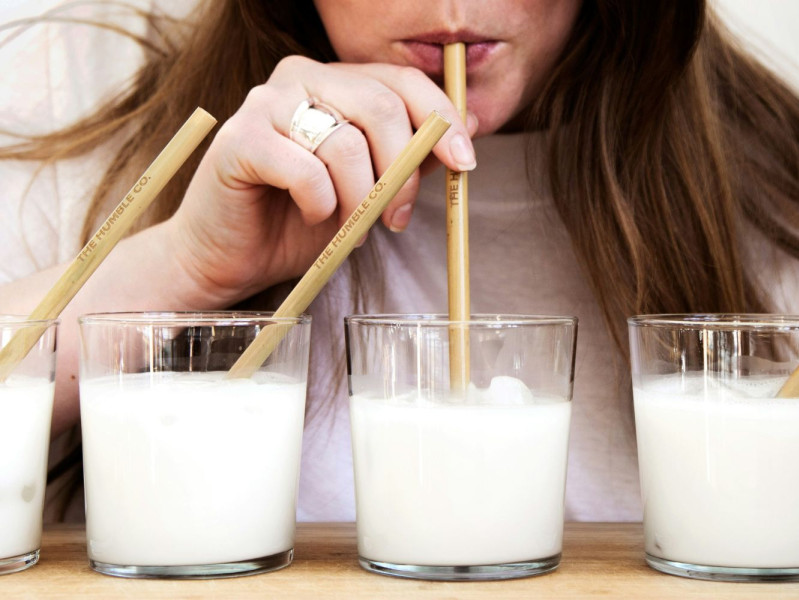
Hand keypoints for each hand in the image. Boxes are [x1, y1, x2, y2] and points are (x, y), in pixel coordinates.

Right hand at [164, 55, 477, 307]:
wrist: (230, 256)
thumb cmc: (297, 220)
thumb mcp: (366, 188)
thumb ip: (404, 158)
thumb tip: (461, 137)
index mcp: (335, 81)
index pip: (402, 81)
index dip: (441, 120)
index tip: (463, 163)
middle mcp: (300, 77)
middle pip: (380, 107)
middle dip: (401, 172)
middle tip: (396, 219)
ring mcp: (265, 103)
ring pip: (346, 144)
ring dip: (358, 200)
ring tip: (348, 228)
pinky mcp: (239, 139)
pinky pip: (305, 170)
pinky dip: (319, 205)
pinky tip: (311, 216)